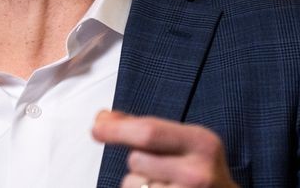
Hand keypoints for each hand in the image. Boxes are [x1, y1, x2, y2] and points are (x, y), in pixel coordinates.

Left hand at [91, 110, 238, 187]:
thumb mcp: (185, 141)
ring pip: (132, 183)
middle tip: (156, 166)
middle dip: (136, 161)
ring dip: (138, 183)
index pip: (149, 132)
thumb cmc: (199, 169)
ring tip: (165, 184)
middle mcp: (197, 172)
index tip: (97, 128)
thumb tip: (103, 119)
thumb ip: (145, 127)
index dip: (116, 130)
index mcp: (202, 142)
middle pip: (136, 159)